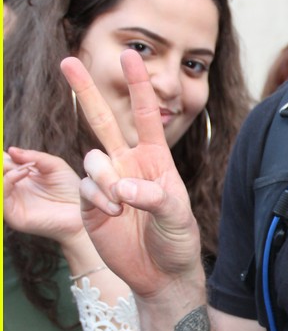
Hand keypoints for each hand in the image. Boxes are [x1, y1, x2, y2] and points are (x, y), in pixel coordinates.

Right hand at [3, 148, 82, 243]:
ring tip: (24, 165)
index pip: (3, 164)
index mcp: (20, 178)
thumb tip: (10, 150)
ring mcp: (12, 203)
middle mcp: (13, 190)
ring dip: (4, 168)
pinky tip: (23, 172)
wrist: (82, 213)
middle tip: (12, 157)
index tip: (12, 150)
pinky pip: (2, 197)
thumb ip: (34, 156)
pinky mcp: (14, 216)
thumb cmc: (71, 190)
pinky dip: (8, 180)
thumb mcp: (54, 166)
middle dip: (2, 162)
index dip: (4, 156)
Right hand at [60, 50, 202, 298]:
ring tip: (122, 205)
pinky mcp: (90, 205)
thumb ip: (154, 197)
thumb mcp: (178, 217)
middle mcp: (128, 164)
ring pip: (92, 159)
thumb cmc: (177, 241)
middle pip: (102, 120)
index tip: (131, 56)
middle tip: (68, 60)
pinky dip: (98, 199)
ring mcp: (107, 183)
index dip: (139, 85)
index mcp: (155, 158)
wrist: (161, 274)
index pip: (145, 114)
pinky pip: (85, 189)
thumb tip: (122, 187)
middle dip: (85, 91)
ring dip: (105, 178)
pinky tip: (114, 214)